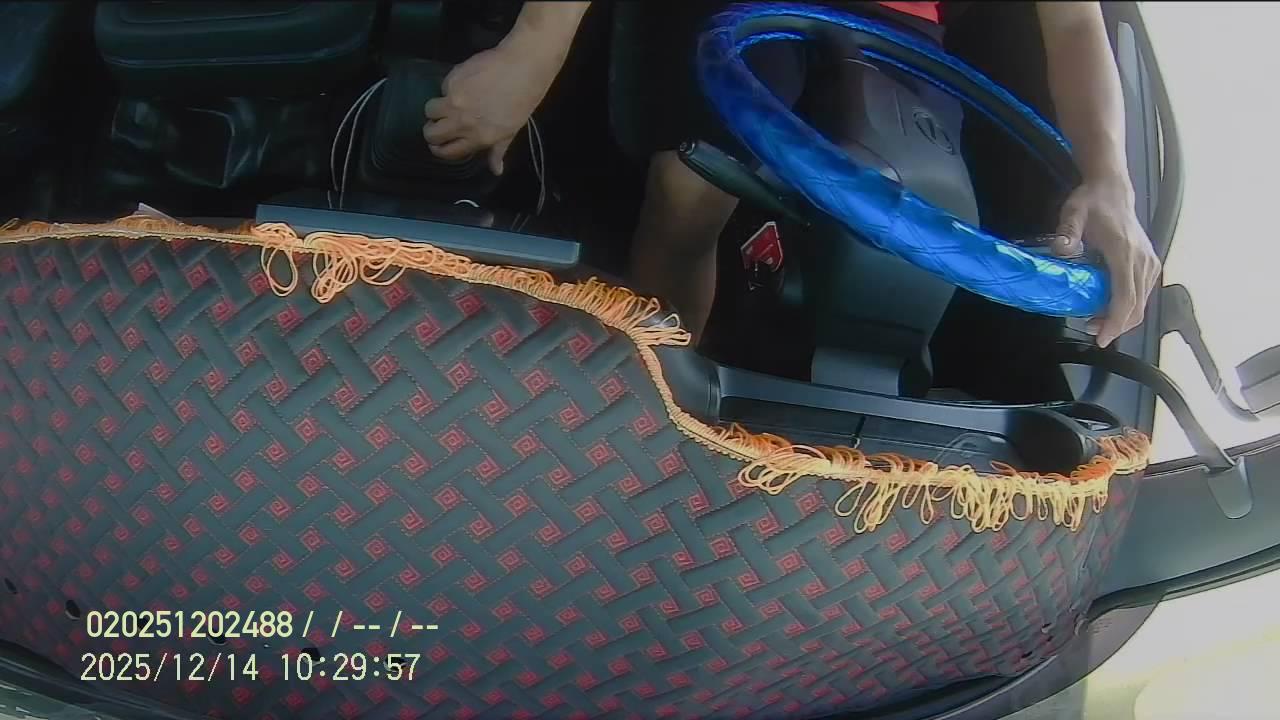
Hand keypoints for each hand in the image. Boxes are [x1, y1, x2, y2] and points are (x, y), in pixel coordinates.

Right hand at [422, 39, 559, 175]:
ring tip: (445, 104)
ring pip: (429, 110)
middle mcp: (463, 123)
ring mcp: (455, 102)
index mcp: (478, 138)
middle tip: (438, 124)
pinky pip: (441, 89)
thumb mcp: (511, 131)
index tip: (439, 144)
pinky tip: (463, 84)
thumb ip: (497, 151)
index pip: (447, 152)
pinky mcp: (452, 81)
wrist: (522, 68)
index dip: (440, 149)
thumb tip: (496, 171)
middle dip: (431, 131)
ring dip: (434, 109)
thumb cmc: (521, 101)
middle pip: (432, 134)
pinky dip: (448, 88)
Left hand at [1051, 174, 1161, 347]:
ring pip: (1142, 302)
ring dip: (1122, 317)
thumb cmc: (1092, 202)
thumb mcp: (1073, 213)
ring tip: (1096, 320)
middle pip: (1136, 306)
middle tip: (1092, 331)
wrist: (1113, 189)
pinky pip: (1142, 293)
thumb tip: (1061, 249)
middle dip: (1115, 325)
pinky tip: (1108, 306)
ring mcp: (1150, 263)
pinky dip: (1128, 306)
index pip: (1125, 296)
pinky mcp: (1150, 264)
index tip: (1101, 338)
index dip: (1114, 322)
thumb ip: (1067, 232)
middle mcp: (1143, 260)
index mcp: (1125, 252)